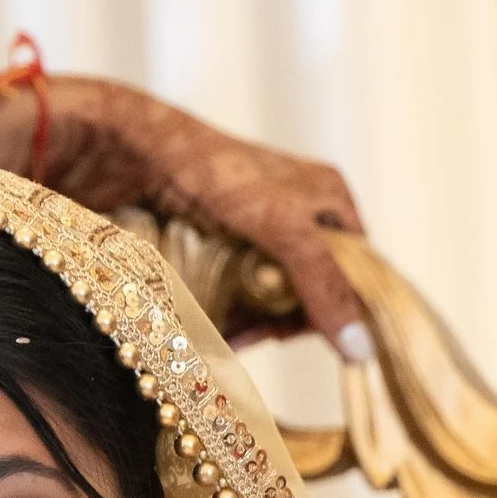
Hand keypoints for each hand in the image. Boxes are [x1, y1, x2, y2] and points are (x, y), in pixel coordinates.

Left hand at [28, 75, 367, 355]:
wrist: (135, 148)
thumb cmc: (218, 175)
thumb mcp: (282, 228)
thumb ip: (323, 283)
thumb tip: (361, 349)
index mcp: (329, 200)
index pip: (354, 271)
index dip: (337, 309)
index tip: (305, 337)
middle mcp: (299, 212)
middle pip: (310, 288)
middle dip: (283, 320)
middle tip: (254, 338)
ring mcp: (257, 229)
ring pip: (270, 293)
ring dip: (253, 322)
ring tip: (227, 340)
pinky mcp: (219, 243)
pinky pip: (236, 289)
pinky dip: (228, 312)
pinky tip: (211, 330)